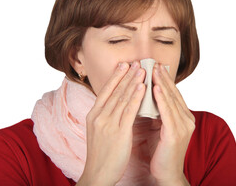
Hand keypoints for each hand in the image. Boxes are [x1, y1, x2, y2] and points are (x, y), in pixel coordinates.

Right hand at [78, 61, 145, 185]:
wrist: (97, 174)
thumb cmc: (100, 153)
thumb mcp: (97, 130)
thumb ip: (105, 116)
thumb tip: (115, 104)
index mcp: (93, 115)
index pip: (105, 91)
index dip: (115, 77)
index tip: (123, 65)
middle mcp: (99, 116)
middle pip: (114, 91)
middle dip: (126, 75)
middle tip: (135, 62)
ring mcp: (107, 123)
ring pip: (122, 97)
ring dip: (133, 82)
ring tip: (141, 69)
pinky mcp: (118, 132)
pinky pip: (129, 111)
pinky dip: (136, 97)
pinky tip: (142, 88)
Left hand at [150, 63, 194, 185]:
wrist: (166, 173)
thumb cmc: (161, 151)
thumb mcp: (161, 127)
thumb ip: (159, 112)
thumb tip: (149, 96)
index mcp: (183, 117)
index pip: (174, 94)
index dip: (165, 79)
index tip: (156, 66)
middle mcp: (186, 119)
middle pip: (173, 93)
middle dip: (163, 77)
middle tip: (153, 62)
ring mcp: (183, 126)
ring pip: (171, 100)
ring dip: (161, 84)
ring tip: (153, 70)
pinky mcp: (176, 134)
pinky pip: (167, 113)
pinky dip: (162, 99)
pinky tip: (156, 88)